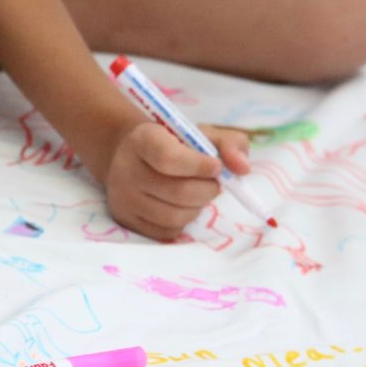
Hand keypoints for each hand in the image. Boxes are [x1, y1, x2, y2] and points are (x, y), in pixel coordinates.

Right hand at [103, 121, 249, 240]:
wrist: (130, 155)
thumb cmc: (173, 144)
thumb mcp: (200, 135)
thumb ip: (230, 144)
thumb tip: (242, 168)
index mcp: (143, 140)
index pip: (169, 159)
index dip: (199, 166)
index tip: (216, 166)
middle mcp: (126, 169)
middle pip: (179, 192)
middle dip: (208, 190)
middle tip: (213, 182)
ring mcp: (123, 198)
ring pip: (174, 216)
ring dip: (197, 207)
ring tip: (197, 193)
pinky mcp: (126, 219)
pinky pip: (166, 231)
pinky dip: (183, 221)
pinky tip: (180, 206)